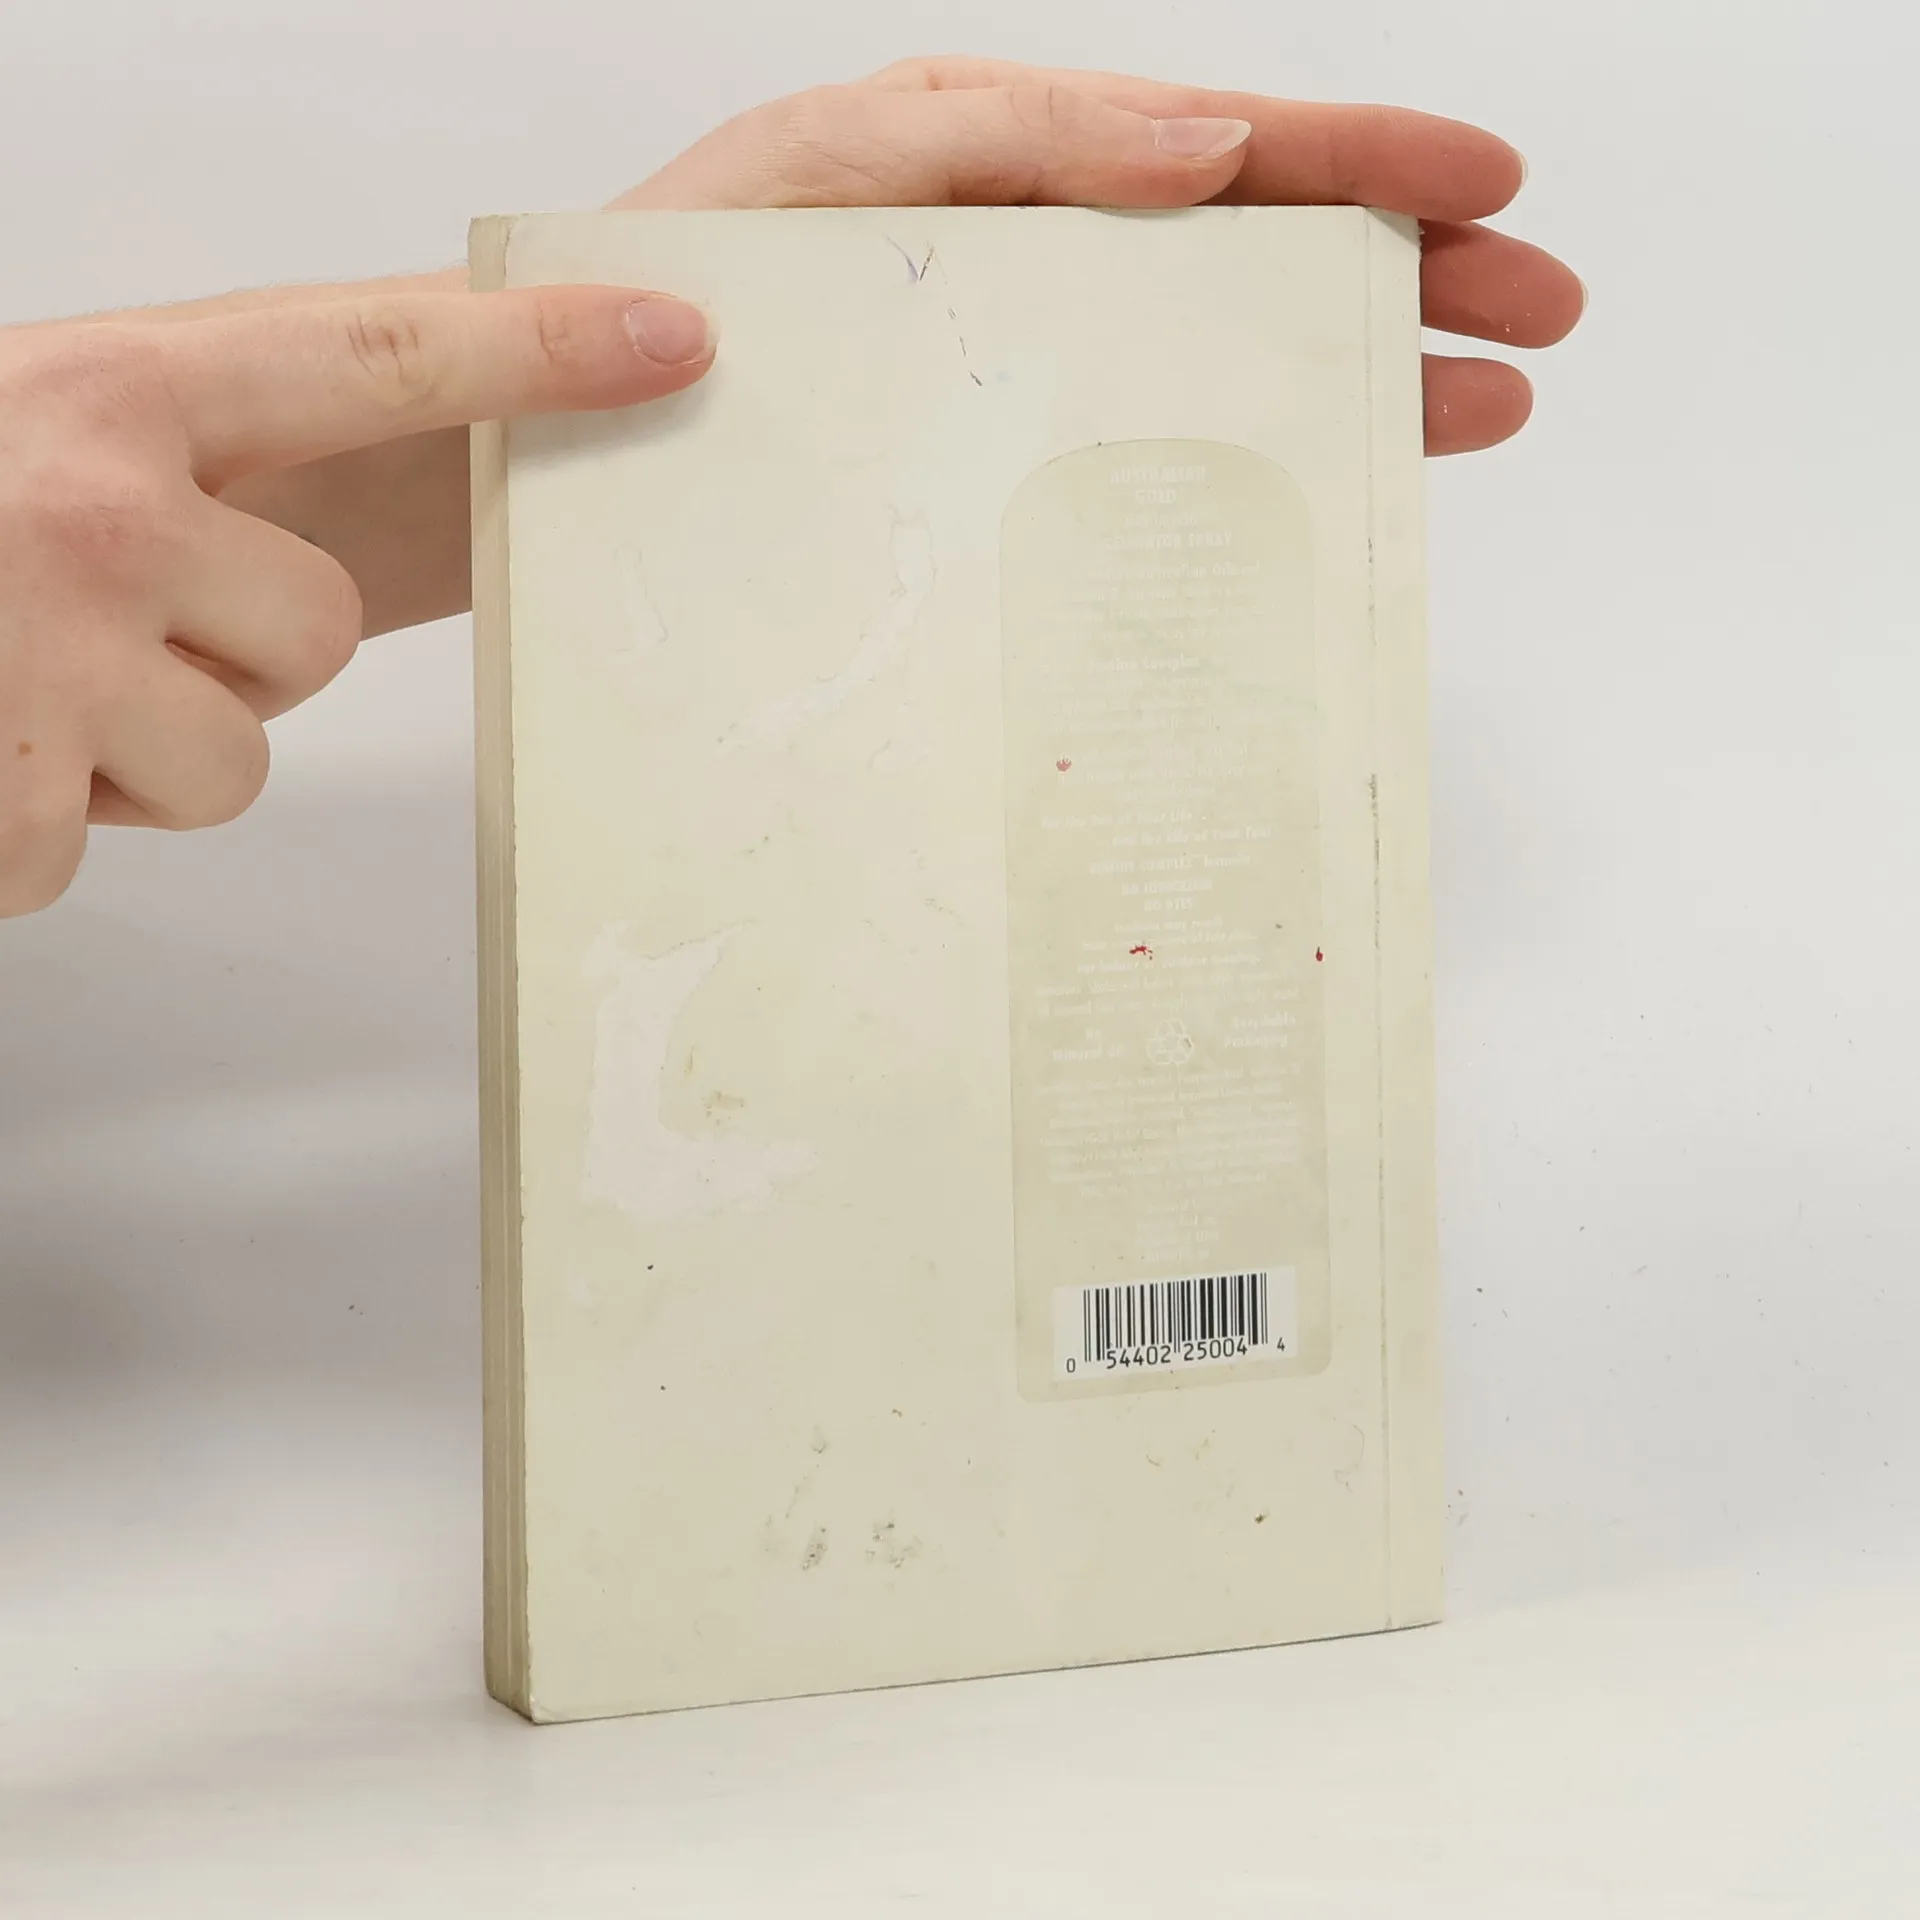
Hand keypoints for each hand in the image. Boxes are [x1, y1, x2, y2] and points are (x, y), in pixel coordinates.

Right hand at [0, 287, 713, 913]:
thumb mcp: (25, 431)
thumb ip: (175, 455)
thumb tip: (318, 519)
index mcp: (104, 389)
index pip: (375, 353)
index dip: (535, 348)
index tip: (673, 335)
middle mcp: (87, 504)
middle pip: (314, 634)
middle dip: (229, 661)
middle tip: (87, 628)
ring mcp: (40, 651)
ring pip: (229, 760)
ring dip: (131, 755)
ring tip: (9, 692)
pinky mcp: (2, 791)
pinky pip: (89, 846)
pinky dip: (28, 830)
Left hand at [624, 57, 1581, 453]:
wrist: (522, 446)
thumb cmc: (641, 303)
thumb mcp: (814, 180)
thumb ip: (1000, 147)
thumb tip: (1200, 152)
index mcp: (976, 164)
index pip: (1204, 142)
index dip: (1351, 161)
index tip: (1483, 190)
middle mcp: (1008, 257)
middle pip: (1241, 243)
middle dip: (1398, 266)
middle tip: (1536, 310)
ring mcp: (999, 362)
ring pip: (1208, 346)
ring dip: (1351, 364)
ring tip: (1481, 398)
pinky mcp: (972, 456)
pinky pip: (1131, 437)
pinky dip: (1232, 446)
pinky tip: (1317, 469)